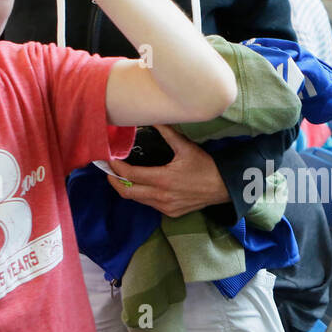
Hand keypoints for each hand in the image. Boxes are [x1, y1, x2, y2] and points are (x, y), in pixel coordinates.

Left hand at [106, 125, 229, 217]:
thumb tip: (153, 119)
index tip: (110, 160)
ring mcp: (165, 207)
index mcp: (163, 179)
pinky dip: (142, 195)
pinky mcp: (170, 213)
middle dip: (114, 181)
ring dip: (128, 188)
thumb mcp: (186, 147)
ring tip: (122, 177)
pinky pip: (149, 204)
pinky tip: (143, 185)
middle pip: (127, 192)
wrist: (223, 188)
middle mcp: (161, 196)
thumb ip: (167, 133)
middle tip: (109, 171)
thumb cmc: (205, 166)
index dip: (116, 168)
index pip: (130, 175)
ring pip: (137, 199)